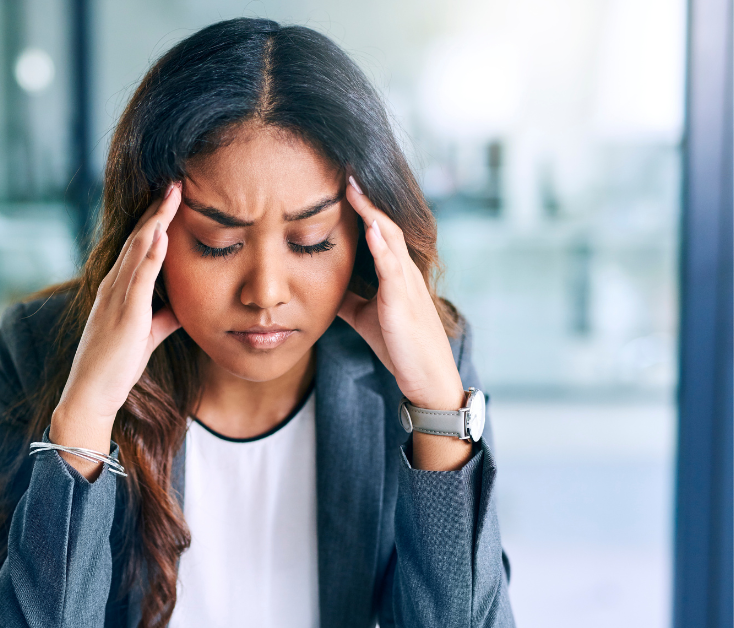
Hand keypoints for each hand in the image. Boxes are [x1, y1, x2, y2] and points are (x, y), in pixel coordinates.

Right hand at [50, 183, 182, 478]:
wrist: (91, 394)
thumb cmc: (115, 367)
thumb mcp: (146, 336)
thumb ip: (164, 318)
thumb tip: (184, 306)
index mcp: (118, 289)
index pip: (138, 246)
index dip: (155, 221)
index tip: (172, 199)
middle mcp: (114, 286)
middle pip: (138, 239)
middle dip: (157, 210)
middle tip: (176, 183)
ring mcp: (117, 298)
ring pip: (137, 250)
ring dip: (156, 221)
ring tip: (172, 196)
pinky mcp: (124, 315)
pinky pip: (139, 279)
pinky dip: (151, 255)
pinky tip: (162, 235)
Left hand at [337, 176, 469, 469]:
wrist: (426, 378)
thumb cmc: (399, 345)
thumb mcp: (364, 315)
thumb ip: (347, 296)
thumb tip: (320, 284)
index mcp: (394, 273)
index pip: (378, 230)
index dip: (362, 206)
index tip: (341, 181)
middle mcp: (404, 272)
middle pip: (385, 224)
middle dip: (366, 198)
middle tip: (346, 169)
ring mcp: (407, 285)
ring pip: (392, 238)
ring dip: (373, 212)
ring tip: (355, 187)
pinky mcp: (404, 303)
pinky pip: (394, 269)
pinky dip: (383, 246)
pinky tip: (371, 228)